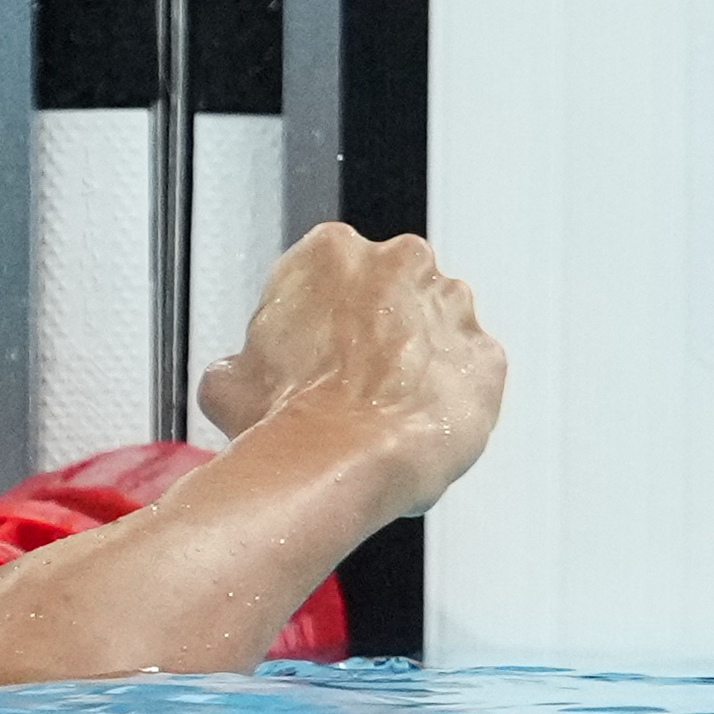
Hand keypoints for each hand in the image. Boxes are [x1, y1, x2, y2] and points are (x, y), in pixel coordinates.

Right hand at [197, 224, 505, 515]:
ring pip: (436, 329)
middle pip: (390, 293)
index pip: (329, 277)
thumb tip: (235, 378)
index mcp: (331, 253)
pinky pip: (470, 374)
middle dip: (375, 333)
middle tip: (348, 384)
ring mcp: (451, 308)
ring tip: (384, 412)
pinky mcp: (486, 356)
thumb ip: (240, 363)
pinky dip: (451, 397)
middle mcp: (399, 264)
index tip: (312, 354)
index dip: (318, 323)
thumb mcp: (227, 383)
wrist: (339, 461)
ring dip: (417, 362)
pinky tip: (417, 425)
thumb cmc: (288, 417)